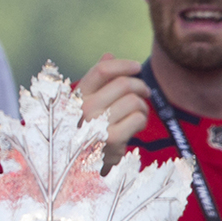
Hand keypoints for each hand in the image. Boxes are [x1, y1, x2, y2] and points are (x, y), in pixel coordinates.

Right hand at [77, 54, 149, 171]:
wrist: (79, 166)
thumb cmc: (86, 127)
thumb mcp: (85, 103)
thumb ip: (96, 80)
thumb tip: (108, 54)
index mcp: (76, 95)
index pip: (102, 70)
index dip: (123, 65)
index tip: (136, 66)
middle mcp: (83, 108)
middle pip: (123, 84)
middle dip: (140, 86)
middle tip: (145, 92)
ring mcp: (97, 125)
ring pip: (134, 101)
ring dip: (142, 105)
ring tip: (139, 111)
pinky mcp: (112, 140)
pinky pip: (138, 119)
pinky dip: (142, 120)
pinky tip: (136, 125)